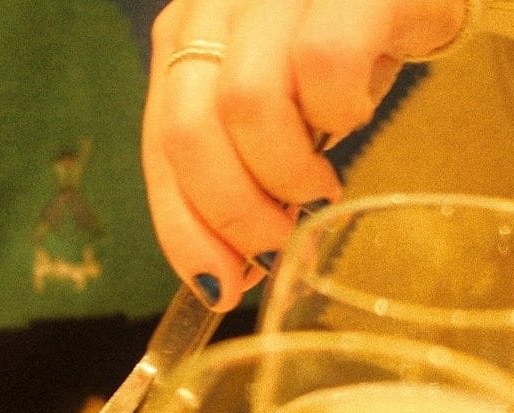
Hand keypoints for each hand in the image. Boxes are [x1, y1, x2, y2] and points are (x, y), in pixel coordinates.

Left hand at [143, 0, 467, 309]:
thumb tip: (224, 272)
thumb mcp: (277, 105)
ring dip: (286, 172)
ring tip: (319, 186)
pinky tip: (355, 115)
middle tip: (276, 244)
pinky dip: (340, 113)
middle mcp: (217, 2)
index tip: (216, 284)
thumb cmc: (345, 46)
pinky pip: (324, 67)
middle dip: (232, 212)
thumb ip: (237, 168)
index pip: (159, 144)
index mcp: (186, 33)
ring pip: (247, 104)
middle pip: (189, 131)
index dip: (183, 226)